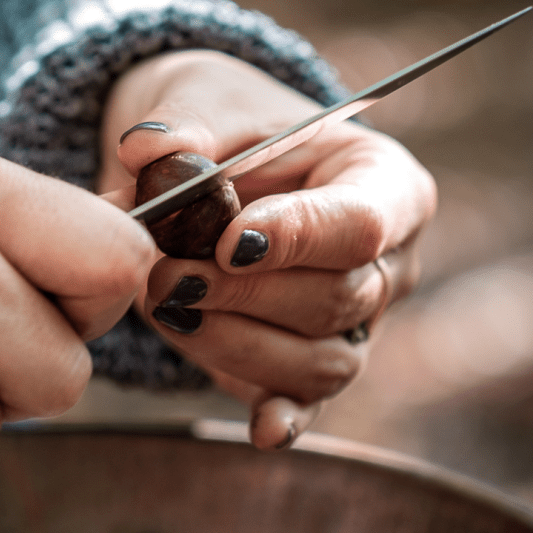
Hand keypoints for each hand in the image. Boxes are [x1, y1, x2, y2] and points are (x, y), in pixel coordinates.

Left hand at [99, 50, 435, 449]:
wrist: (221, 170)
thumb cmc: (230, 127)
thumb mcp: (207, 103)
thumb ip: (184, 128)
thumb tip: (146, 150)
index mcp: (384, 183)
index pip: (365, 222)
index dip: (299, 236)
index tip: (228, 239)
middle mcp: (386, 262)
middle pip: (340, 299)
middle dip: (244, 294)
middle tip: (165, 275)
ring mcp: (357, 322)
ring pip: (323, 360)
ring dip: (237, 342)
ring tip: (166, 308)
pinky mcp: (312, 363)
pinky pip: (309, 399)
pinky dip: (284, 415)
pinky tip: (262, 429)